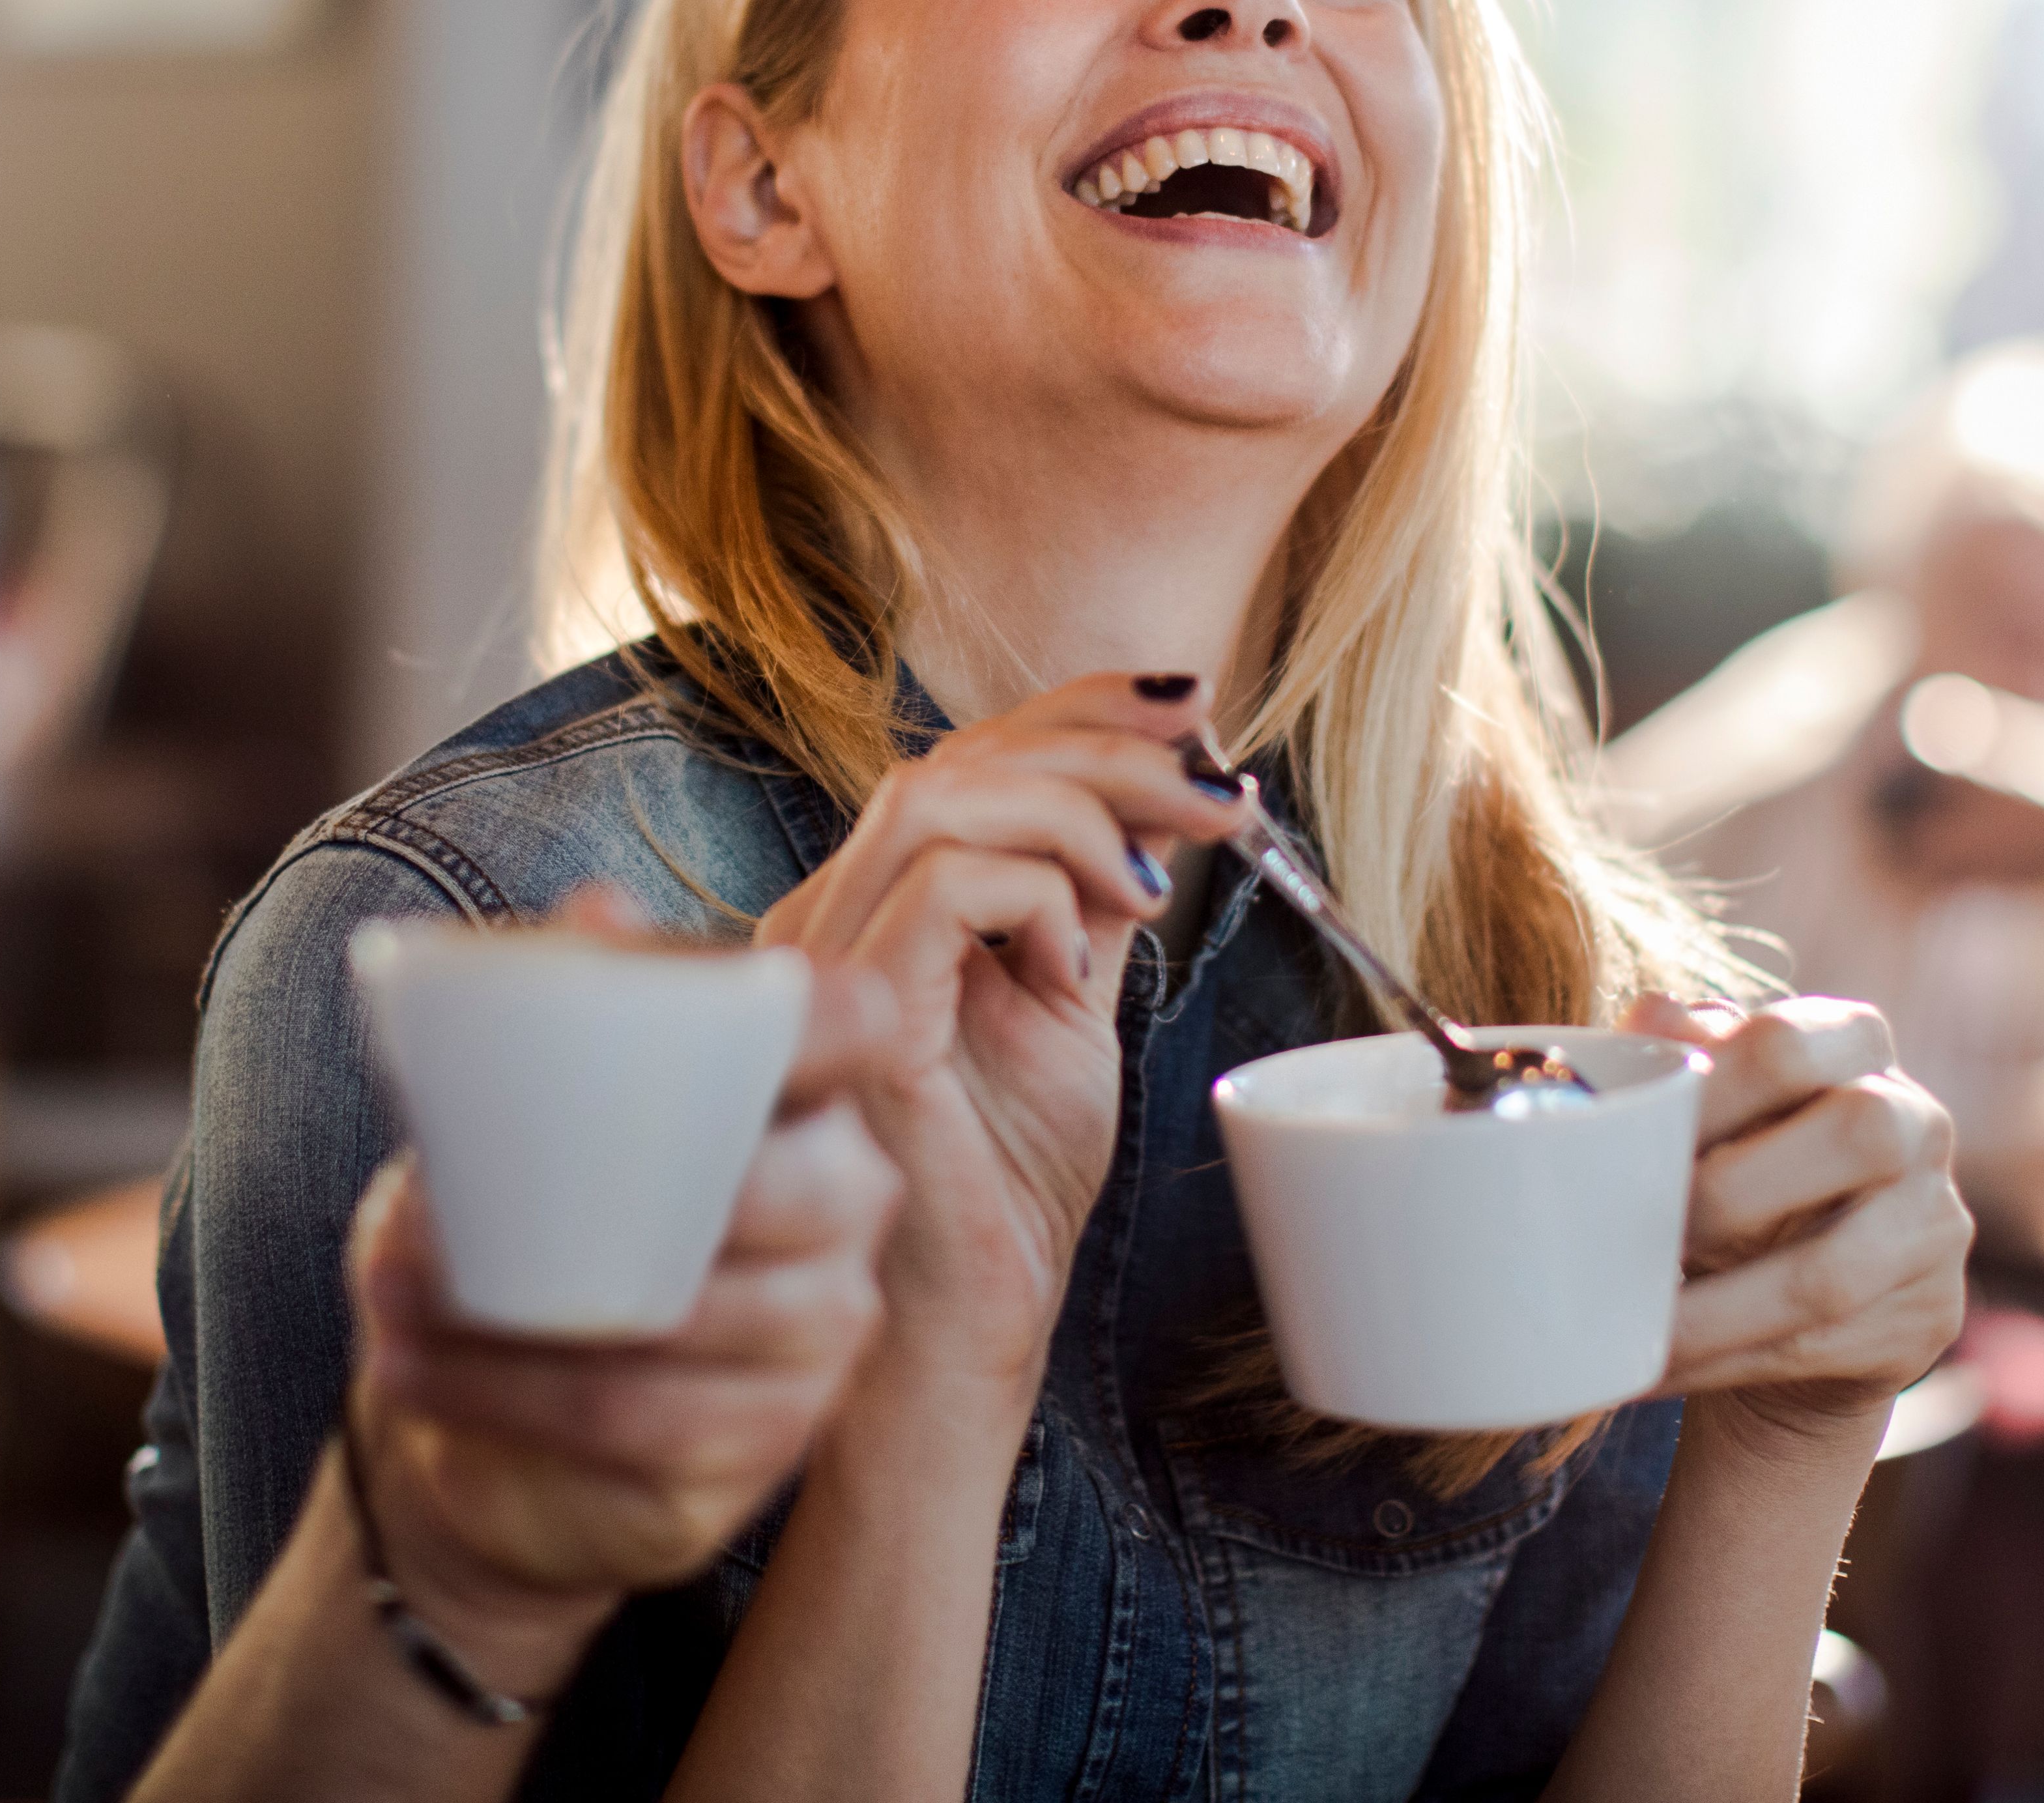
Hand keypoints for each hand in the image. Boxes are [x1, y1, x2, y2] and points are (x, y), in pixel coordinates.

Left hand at [346, 950, 904, 1635]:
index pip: (862, 1030)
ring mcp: (824, 1332)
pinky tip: (407, 1370)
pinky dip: (510, 1398)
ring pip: (689, 1317)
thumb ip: (578, 999)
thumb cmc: (539, 1205)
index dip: (828, 1018)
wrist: (507, 1390)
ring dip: (518, 1318)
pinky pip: (645, 1420)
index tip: (743, 1007)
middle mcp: (849, 1205)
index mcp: (812, 1093)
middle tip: (420, 1208)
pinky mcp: (770, 1440)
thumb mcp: (535, 1095)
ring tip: (384, 1290)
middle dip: (608, 1196)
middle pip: (783, 1191)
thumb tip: (600, 903)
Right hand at [750, 671, 1233, 1403]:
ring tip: (1160, 883)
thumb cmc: (1001, 1193)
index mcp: (878, 905)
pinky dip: (1037, 897)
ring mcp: (823, 963)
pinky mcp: (850, 1016)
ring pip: (940, 795)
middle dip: (1108, 751)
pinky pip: (939, 887)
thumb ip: (1090, 906)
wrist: (960, 1335)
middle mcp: (830, 916)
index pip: (967, 755)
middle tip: (1220, 795)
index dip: (1079, 709)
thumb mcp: (1070, 1015)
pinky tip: (1078, 965)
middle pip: (959, 757)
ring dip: (1081, 811)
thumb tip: (1162, 801)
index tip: (1196, 712)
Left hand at [1639, 996, 1970, 1445]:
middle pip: (1856, 1135)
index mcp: (1853, 1044)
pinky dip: (1719, 1359)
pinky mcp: (1926, 1316)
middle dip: (1728, 1193)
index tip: (1625, 1140)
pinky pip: (1817, 1347)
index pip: (1788, 1043)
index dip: (1703, 1092)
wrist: (1803, 1285)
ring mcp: (1934, 1223)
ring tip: (1625, 1324)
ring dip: (1711, 1311)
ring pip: (1830, 1273)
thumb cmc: (1742, 1166)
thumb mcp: (1713, 1106)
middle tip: (1629, 1235)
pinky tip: (1650, 1367)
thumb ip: (1682, 1060)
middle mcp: (1916, 1122)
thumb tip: (1651, 1018)